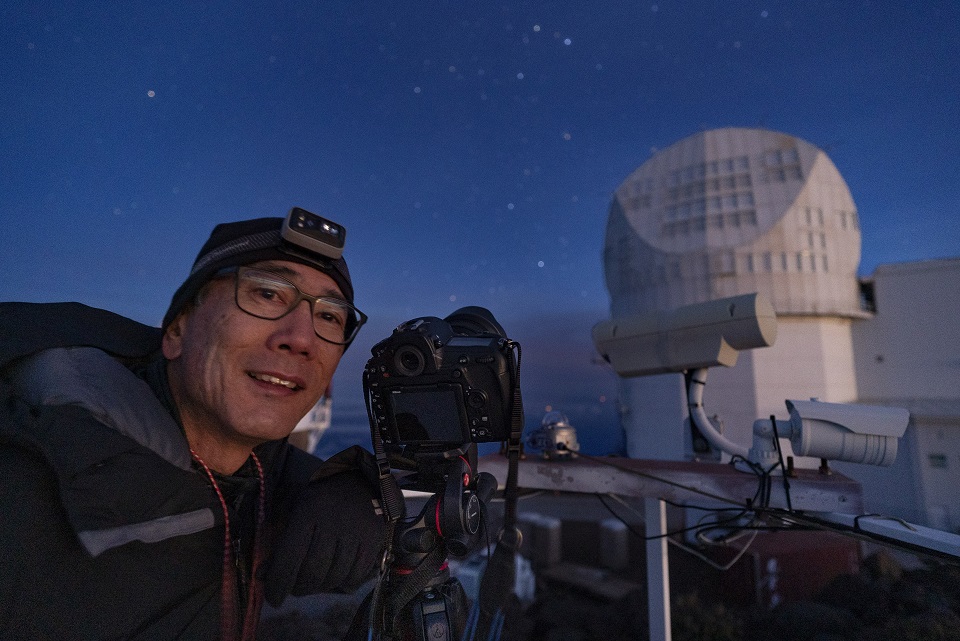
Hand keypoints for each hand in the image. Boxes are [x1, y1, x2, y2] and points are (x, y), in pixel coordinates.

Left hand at [264, 468, 385, 605]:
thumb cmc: (320, 501)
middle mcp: (333, 521)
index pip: (290, 556)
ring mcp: (356, 531)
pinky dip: (343, 583)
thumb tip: (261, 576)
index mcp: (308, 511)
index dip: (279, 582)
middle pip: (313, 571)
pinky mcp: (373, 539)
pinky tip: (335, 576)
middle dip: (300, 587)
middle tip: (295, 588)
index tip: (274, 599)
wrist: (360, 483)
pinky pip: (356, 575)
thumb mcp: (295, 511)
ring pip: (335, 577)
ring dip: (320, 587)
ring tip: (314, 582)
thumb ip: (279, 544)